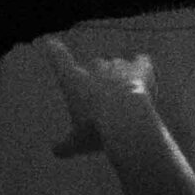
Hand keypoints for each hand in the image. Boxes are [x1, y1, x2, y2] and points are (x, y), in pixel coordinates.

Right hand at [39, 35, 159, 160]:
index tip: (50, 42)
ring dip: (120, 77)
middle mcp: (94, 66)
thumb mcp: (77, 143)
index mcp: (73, 80)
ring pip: (117, 65)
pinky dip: (142, 67)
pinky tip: (145, 77)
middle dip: (98, 79)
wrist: (126, 119)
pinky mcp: (140, 68)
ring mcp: (118, 65)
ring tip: (125, 100)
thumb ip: (65, 146)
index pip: (58, 58)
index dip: (54, 50)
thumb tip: (56, 151)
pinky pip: (141, 61)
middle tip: (104, 103)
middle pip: (94, 65)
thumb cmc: (96, 129)